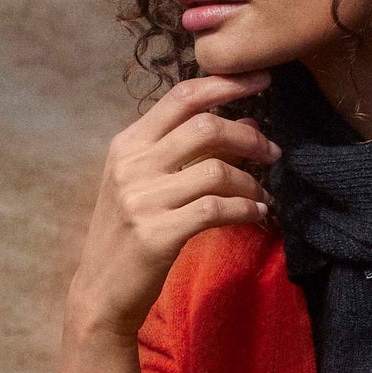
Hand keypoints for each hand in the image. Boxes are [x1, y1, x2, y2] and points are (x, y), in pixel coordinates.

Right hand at [66, 73, 279, 343]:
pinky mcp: (158, 234)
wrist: (100, 292)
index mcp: (127, 144)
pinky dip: (246, 209)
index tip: (261, 80)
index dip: (226, 83)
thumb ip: (182, 151)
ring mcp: (143, 199)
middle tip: (271, 152)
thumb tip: (244, 121)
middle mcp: (132, 165)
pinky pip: (218, 209)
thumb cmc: (128, 235)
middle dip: (248, 135)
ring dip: (250, 181)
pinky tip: (257, 216)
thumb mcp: (143, 184)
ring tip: (261, 195)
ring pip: (217, 170)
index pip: (181, 97)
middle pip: (205, 127)